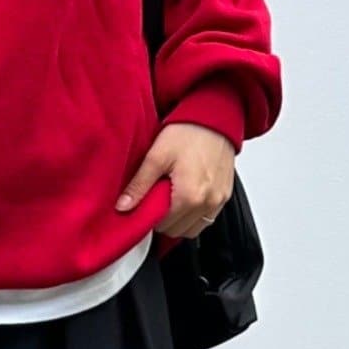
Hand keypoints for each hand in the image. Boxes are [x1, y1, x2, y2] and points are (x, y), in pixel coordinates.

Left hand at [115, 122, 236, 237]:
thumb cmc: (188, 132)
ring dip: (180, 221)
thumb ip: (139, 185)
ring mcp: (219, 200)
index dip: (150, 217)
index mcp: (189, 196)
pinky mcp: (226, 195)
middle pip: (178, 231)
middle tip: (156, 200)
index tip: (145, 204)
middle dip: (164, 220)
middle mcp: (207, 202)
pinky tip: (186, 197)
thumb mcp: (156, 156)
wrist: (215, 116)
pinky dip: (195, 215)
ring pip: (193, 229)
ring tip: (171, 199)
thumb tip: (123, 206)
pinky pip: (207, 218)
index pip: (163, 226)